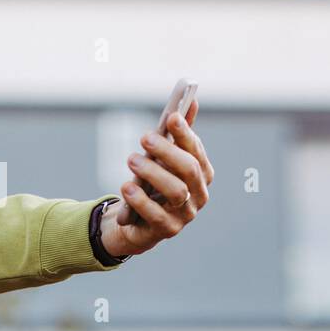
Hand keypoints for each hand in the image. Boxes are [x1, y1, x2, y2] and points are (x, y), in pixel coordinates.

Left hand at [103, 99, 213, 258]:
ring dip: (153, 173)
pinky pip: (156, 215)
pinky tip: (127, 187)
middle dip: (167, 151)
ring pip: (176, 192)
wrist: (137, 221)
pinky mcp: (168, 230)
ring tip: (132, 159)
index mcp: (201, 172)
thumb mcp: (163, 158)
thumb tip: (190, 100)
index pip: (196, 150)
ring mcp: (186, 214)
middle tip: (145, 138)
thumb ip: (177, 134)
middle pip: (189, 170)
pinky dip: (141, 200)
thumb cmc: (154, 183)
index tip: (171, 117)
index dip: (185, 133)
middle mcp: (198, 194)